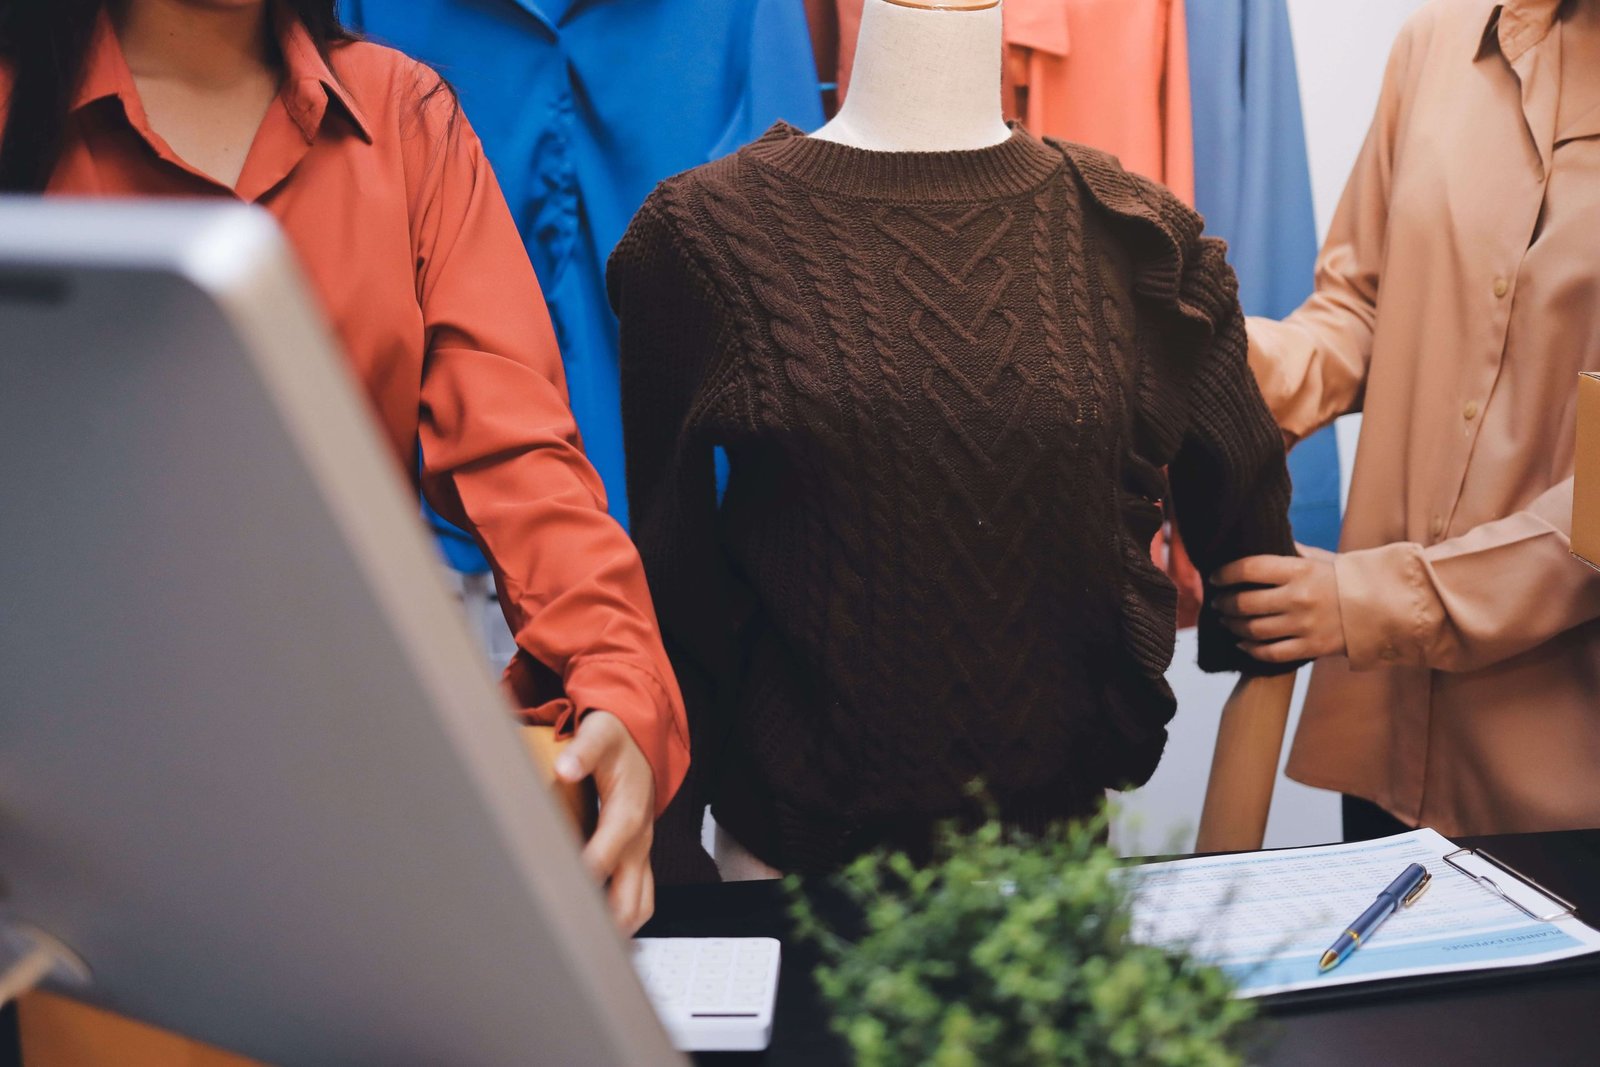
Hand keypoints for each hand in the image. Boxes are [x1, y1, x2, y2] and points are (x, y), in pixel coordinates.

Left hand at [555, 710, 655, 933]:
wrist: (644, 743)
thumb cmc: (619, 742)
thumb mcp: (601, 735)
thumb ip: (584, 751)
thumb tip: (566, 768)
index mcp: (627, 815)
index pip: (603, 858)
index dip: (580, 879)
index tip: (555, 896)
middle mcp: (639, 841)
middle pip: (629, 899)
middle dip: (602, 923)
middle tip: (566, 938)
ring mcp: (642, 853)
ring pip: (640, 906)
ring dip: (617, 928)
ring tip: (583, 945)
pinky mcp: (640, 858)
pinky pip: (641, 898)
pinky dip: (625, 919)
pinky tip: (601, 930)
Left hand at [1214, 544, 1345, 663]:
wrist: (1386, 608)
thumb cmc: (1347, 579)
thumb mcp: (1321, 558)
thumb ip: (1290, 551)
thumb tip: (1262, 539)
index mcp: (1299, 570)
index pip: (1249, 569)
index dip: (1225, 573)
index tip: (1215, 577)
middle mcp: (1299, 597)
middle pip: (1245, 603)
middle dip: (1224, 603)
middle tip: (1218, 603)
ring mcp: (1304, 625)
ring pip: (1253, 630)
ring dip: (1233, 626)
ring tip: (1227, 621)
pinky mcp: (1311, 647)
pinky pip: (1271, 653)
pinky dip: (1251, 650)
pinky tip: (1242, 644)